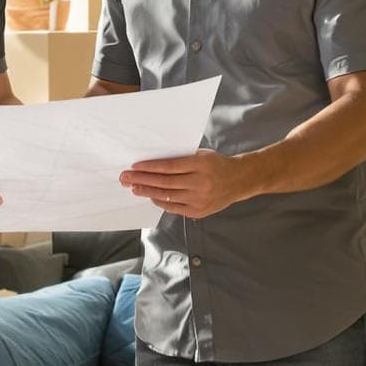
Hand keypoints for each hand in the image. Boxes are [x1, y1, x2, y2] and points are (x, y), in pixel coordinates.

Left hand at [120, 150, 257, 220]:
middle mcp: (200, 183)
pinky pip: (174, 207)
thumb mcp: (201, 155)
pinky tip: (150, 196)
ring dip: (147, 192)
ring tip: (133, 187)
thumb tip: (153, 162)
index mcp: (201, 165)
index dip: (150, 167)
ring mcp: (200, 199)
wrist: (239, 181)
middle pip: (164, 182)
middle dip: (142, 180)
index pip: (169, 167)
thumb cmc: (216, 164)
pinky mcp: (199, 211)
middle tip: (125, 178)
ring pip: (167, 196)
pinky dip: (160, 201)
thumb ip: (181, 159)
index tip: (135, 166)